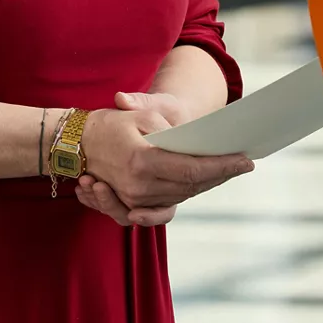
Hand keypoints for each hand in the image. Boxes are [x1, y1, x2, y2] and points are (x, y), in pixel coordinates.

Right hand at [74, 94, 253, 227]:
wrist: (75, 143)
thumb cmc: (108, 123)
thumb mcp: (137, 114)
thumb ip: (166, 128)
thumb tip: (191, 141)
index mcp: (142, 161)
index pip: (192, 169)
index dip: (222, 167)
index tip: (246, 161)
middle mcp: (139, 187)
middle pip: (191, 187)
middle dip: (219, 175)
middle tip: (241, 164)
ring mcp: (134, 199)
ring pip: (181, 197)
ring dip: (204, 185)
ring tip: (225, 171)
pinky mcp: (131, 205)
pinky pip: (165, 208)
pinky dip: (184, 195)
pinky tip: (201, 184)